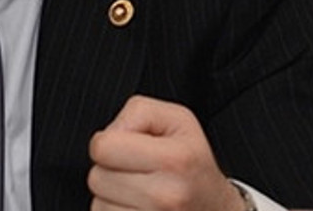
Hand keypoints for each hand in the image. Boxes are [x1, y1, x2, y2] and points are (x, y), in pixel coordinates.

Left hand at [87, 95, 244, 210]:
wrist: (216, 208)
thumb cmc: (192, 160)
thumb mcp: (176, 120)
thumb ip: (137, 112)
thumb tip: (107, 136)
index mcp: (175, 159)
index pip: (102, 147)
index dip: (109, 141)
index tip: (129, 146)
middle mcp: (167, 196)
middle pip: (96, 178)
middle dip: (109, 171)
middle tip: (137, 171)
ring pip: (97, 205)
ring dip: (112, 198)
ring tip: (140, 192)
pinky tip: (138, 208)